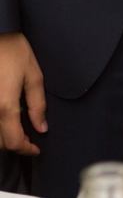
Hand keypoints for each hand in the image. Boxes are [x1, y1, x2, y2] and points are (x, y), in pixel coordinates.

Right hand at [0, 32, 46, 154]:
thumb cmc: (14, 52)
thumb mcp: (34, 76)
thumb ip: (37, 105)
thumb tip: (41, 127)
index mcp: (4, 106)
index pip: (13, 141)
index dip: (26, 149)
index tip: (37, 149)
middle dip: (15, 145)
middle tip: (30, 141)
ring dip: (4, 137)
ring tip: (19, 131)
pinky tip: (7, 119)